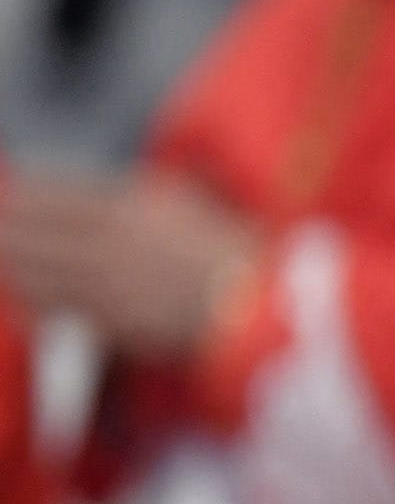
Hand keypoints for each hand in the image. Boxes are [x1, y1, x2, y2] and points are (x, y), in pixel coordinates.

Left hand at [0, 172, 259, 358]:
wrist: (260, 306)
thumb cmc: (242, 254)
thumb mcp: (201, 204)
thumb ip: (157, 194)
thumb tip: (137, 185)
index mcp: (138, 207)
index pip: (66, 193)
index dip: (29, 190)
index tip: (5, 186)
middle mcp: (115, 239)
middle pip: (43, 226)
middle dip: (8, 220)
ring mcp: (110, 280)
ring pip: (43, 263)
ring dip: (10, 254)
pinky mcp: (111, 318)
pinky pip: (60, 302)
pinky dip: (32, 292)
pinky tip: (18, 285)